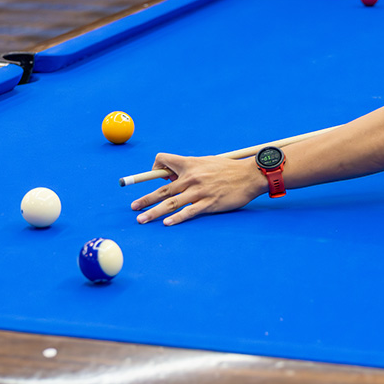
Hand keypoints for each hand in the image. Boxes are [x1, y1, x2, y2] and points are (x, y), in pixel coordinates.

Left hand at [130, 153, 265, 225]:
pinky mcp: (209, 203)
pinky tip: (167, 223)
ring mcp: (200, 192)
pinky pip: (189, 212)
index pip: (164, 160)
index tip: (156, 176)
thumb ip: (190, 169)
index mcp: (190, 163)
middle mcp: (192, 177)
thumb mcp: (207, 162)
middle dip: (146, 199)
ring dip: (154, 212)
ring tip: (142, 219)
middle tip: (134, 207)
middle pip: (163, 188)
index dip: (156, 167)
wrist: (250, 175)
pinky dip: (177, 218)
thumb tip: (175, 178)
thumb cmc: (228, 169)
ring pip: (171, 202)